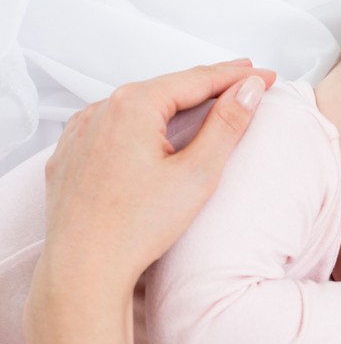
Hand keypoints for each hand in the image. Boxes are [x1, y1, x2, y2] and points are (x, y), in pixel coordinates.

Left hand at [40, 61, 275, 288]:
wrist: (83, 269)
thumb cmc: (136, 227)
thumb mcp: (197, 174)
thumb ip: (227, 125)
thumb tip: (249, 90)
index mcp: (134, 106)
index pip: (198, 79)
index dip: (238, 76)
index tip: (266, 75)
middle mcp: (101, 111)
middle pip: (167, 88)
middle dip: (208, 84)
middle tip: (243, 81)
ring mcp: (81, 132)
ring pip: (137, 106)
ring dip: (174, 101)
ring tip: (204, 101)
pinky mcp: (71, 156)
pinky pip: (110, 127)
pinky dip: (139, 122)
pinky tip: (151, 129)